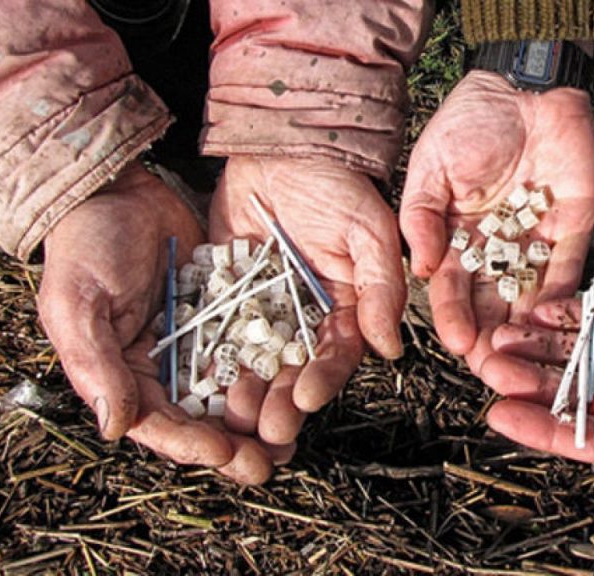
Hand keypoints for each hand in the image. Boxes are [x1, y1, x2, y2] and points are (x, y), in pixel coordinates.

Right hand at [39, 161, 275, 483]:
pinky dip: (269, 368)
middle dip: (235, 444)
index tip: (227, 453)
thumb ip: (96, 366)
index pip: (159, 424)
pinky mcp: (223, 313)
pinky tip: (298, 383)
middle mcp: (162, 366)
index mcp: (123, 374)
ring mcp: (196, 340)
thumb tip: (116, 428)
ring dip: (259, 416)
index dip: (193, 445)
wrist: (115, 190)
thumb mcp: (78, 305)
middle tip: (271, 463)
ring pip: (230, 390)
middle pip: (201, 419)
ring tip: (291, 437)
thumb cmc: (84, 248)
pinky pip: (249, 347)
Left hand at [208, 156, 404, 448]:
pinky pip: (220, 334)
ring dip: (247, 393)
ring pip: (256, 363)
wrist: (283, 147)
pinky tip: (203, 384)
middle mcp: (307, 316)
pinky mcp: (229, 296)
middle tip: (267, 428)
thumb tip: (390, 349)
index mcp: (346, 307)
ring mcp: (266, 309)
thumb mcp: (370, 232)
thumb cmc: (335, 185)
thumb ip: (381, 289)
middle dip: (282, 402)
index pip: (337, 355)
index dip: (323, 380)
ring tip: (233, 417)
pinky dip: (212, 361)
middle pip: (294, 371)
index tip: (305, 398)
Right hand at [400, 70, 593, 380]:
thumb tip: (422, 271)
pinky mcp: (572, 231)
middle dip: (489, 339)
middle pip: (492, 305)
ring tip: (519, 360)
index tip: (453, 342)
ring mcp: (535, 243)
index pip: (454, 290)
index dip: (453, 317)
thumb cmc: (469, 125)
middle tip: (489, 370)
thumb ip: (422, 219)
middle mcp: (497, 250)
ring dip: (523, 331)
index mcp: (459, 240)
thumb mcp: (431, 169)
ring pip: (529, 298)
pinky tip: (549, 322)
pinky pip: (566, 271)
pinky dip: (559, 297)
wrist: (523, 89)